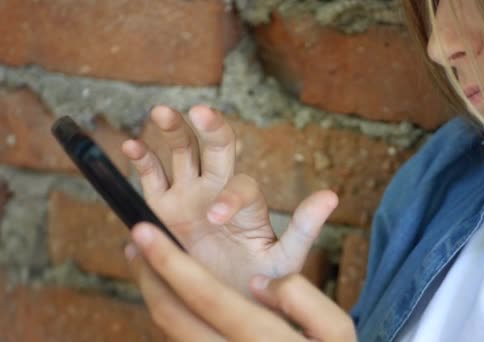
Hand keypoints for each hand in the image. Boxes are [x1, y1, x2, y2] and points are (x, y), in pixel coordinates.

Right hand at [121, 105, 338, 293]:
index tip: (216, 218)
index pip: (240, 185)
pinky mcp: (162, 207)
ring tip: (162, 113)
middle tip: (200, 111)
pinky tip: (132, 146)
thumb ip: (304, 228)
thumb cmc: (259, 281)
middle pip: (215, 148)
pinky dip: (141, 159)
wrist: (225, 301)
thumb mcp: (286, 258)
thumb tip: (331, 196)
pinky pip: (150, 177)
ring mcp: (189, 196)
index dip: (229, 196)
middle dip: (209, 127)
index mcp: (248, 203)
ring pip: (181, 153)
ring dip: (173, 131)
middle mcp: (218, 191)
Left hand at [126, 222, 355, 341]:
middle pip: (173, 317)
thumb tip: (264, 282)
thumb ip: (303, 299)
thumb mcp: (335, 331)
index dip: (170, 262)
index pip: (205, 296)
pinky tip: (170, 293)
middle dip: (148, 275)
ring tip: (144, 261)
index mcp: (261, 339)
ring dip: (153, 293)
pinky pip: (182, 341)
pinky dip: (169, 313)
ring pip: (170, 332)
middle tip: (134, 242)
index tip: (146, 233)